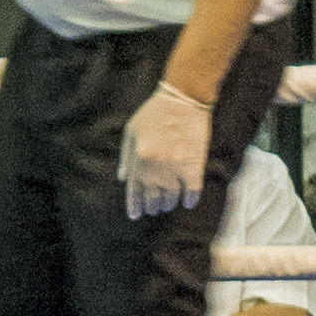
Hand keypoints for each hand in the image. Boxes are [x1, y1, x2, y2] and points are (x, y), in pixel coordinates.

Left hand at [121, 80, 213, 218]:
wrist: (183, 100)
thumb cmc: (154, 113)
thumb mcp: (131, 131)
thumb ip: (125, 157)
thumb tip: (122, 179)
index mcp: (138, 161)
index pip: (133, 192)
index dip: (134, 206)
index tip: (135, 215)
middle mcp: (155, 169)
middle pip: (152, 198)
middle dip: (151, 206)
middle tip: (153, 208)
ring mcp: (175, 170)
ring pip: (171, 198)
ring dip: (168, 204)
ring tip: (167, 204)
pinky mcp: (194, 168)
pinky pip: (192, 193)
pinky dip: (189, 200)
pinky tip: (187, 202)